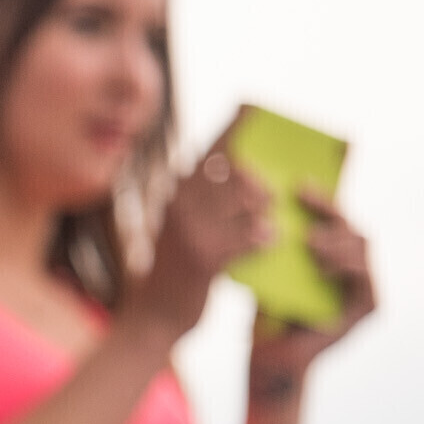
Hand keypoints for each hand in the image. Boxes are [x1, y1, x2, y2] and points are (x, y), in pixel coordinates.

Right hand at [121, 124, 273, 342]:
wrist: (154, 316)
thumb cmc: (176, 270)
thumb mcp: (181, 229)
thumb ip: (203, 202)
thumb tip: (243, 173)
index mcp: (175, 196)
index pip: (210, 152)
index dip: (233, 129)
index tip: (252, 108)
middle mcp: (181, 207)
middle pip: (234, 173)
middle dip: (258, 180)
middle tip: (269, 194)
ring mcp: (193, 232)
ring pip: (246, 202)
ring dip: (264, 209)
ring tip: (267, 218)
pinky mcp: (208, 258)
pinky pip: (250, 237)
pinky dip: (264, 237)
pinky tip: (268, 241)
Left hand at [245, 186, 377, 399]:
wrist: (271, 355)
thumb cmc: (265, 312)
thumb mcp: (268, 271)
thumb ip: (274, 242)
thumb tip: (260, 199)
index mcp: (331, 253)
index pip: (333, 217)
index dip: (321, 199)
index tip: (299, 186)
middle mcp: (352, 265)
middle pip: (351, 227)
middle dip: (330, 214)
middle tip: (305, 208)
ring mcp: (364, 284)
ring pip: (361, 246)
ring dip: (336, 241)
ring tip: (310, 243)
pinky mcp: (370, 305)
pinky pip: (364, 276)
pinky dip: (344, 267)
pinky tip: (321, 267)